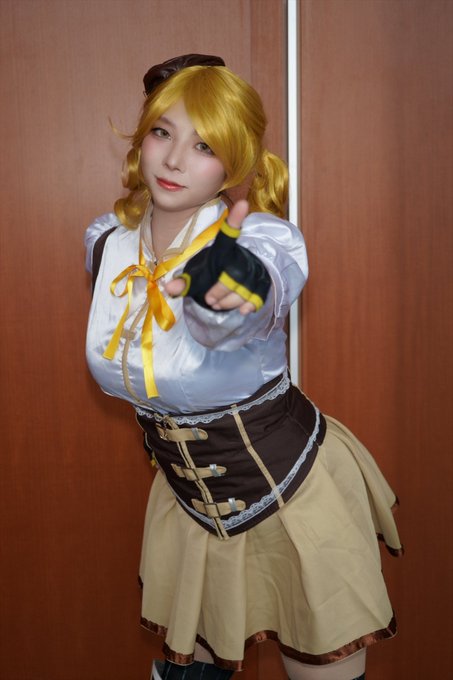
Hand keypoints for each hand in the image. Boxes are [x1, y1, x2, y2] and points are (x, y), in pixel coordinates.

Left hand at [166, 200, 256, 314]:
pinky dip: (249, 304)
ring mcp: (253, 270)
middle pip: (231, 275)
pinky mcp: (261, 283)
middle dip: (219, 291)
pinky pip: (258, 295)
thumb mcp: (196, 276)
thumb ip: (184, 281)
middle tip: (209, 299)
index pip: (229, 233)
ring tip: (217, 304)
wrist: (228, 283)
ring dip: (229, 301)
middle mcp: (240, 257)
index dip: (236, 219)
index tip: (241, 203)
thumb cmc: (211, 275)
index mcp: (223, 250)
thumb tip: (169, 288)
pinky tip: (242, 309)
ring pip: (242, 289)